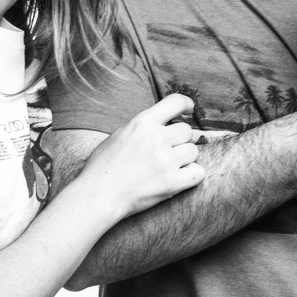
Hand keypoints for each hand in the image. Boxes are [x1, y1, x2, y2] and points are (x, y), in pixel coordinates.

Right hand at [76, 94, 204, 219]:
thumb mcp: (119, 134)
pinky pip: (198, 172)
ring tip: (169, 167)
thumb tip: (164, 123)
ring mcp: (165, 161)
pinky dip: (192, 175)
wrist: (98, 194)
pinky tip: (180, 178)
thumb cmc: (103, 166)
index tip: (189, 110)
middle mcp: (156, 138)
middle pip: (187, 131)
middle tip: (168, 151)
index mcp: (142, 123)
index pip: (176, 102)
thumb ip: (143, 127)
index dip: (186, 104)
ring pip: (193, 151)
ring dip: (185, 159)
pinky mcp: (172, 182)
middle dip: (180, 140)